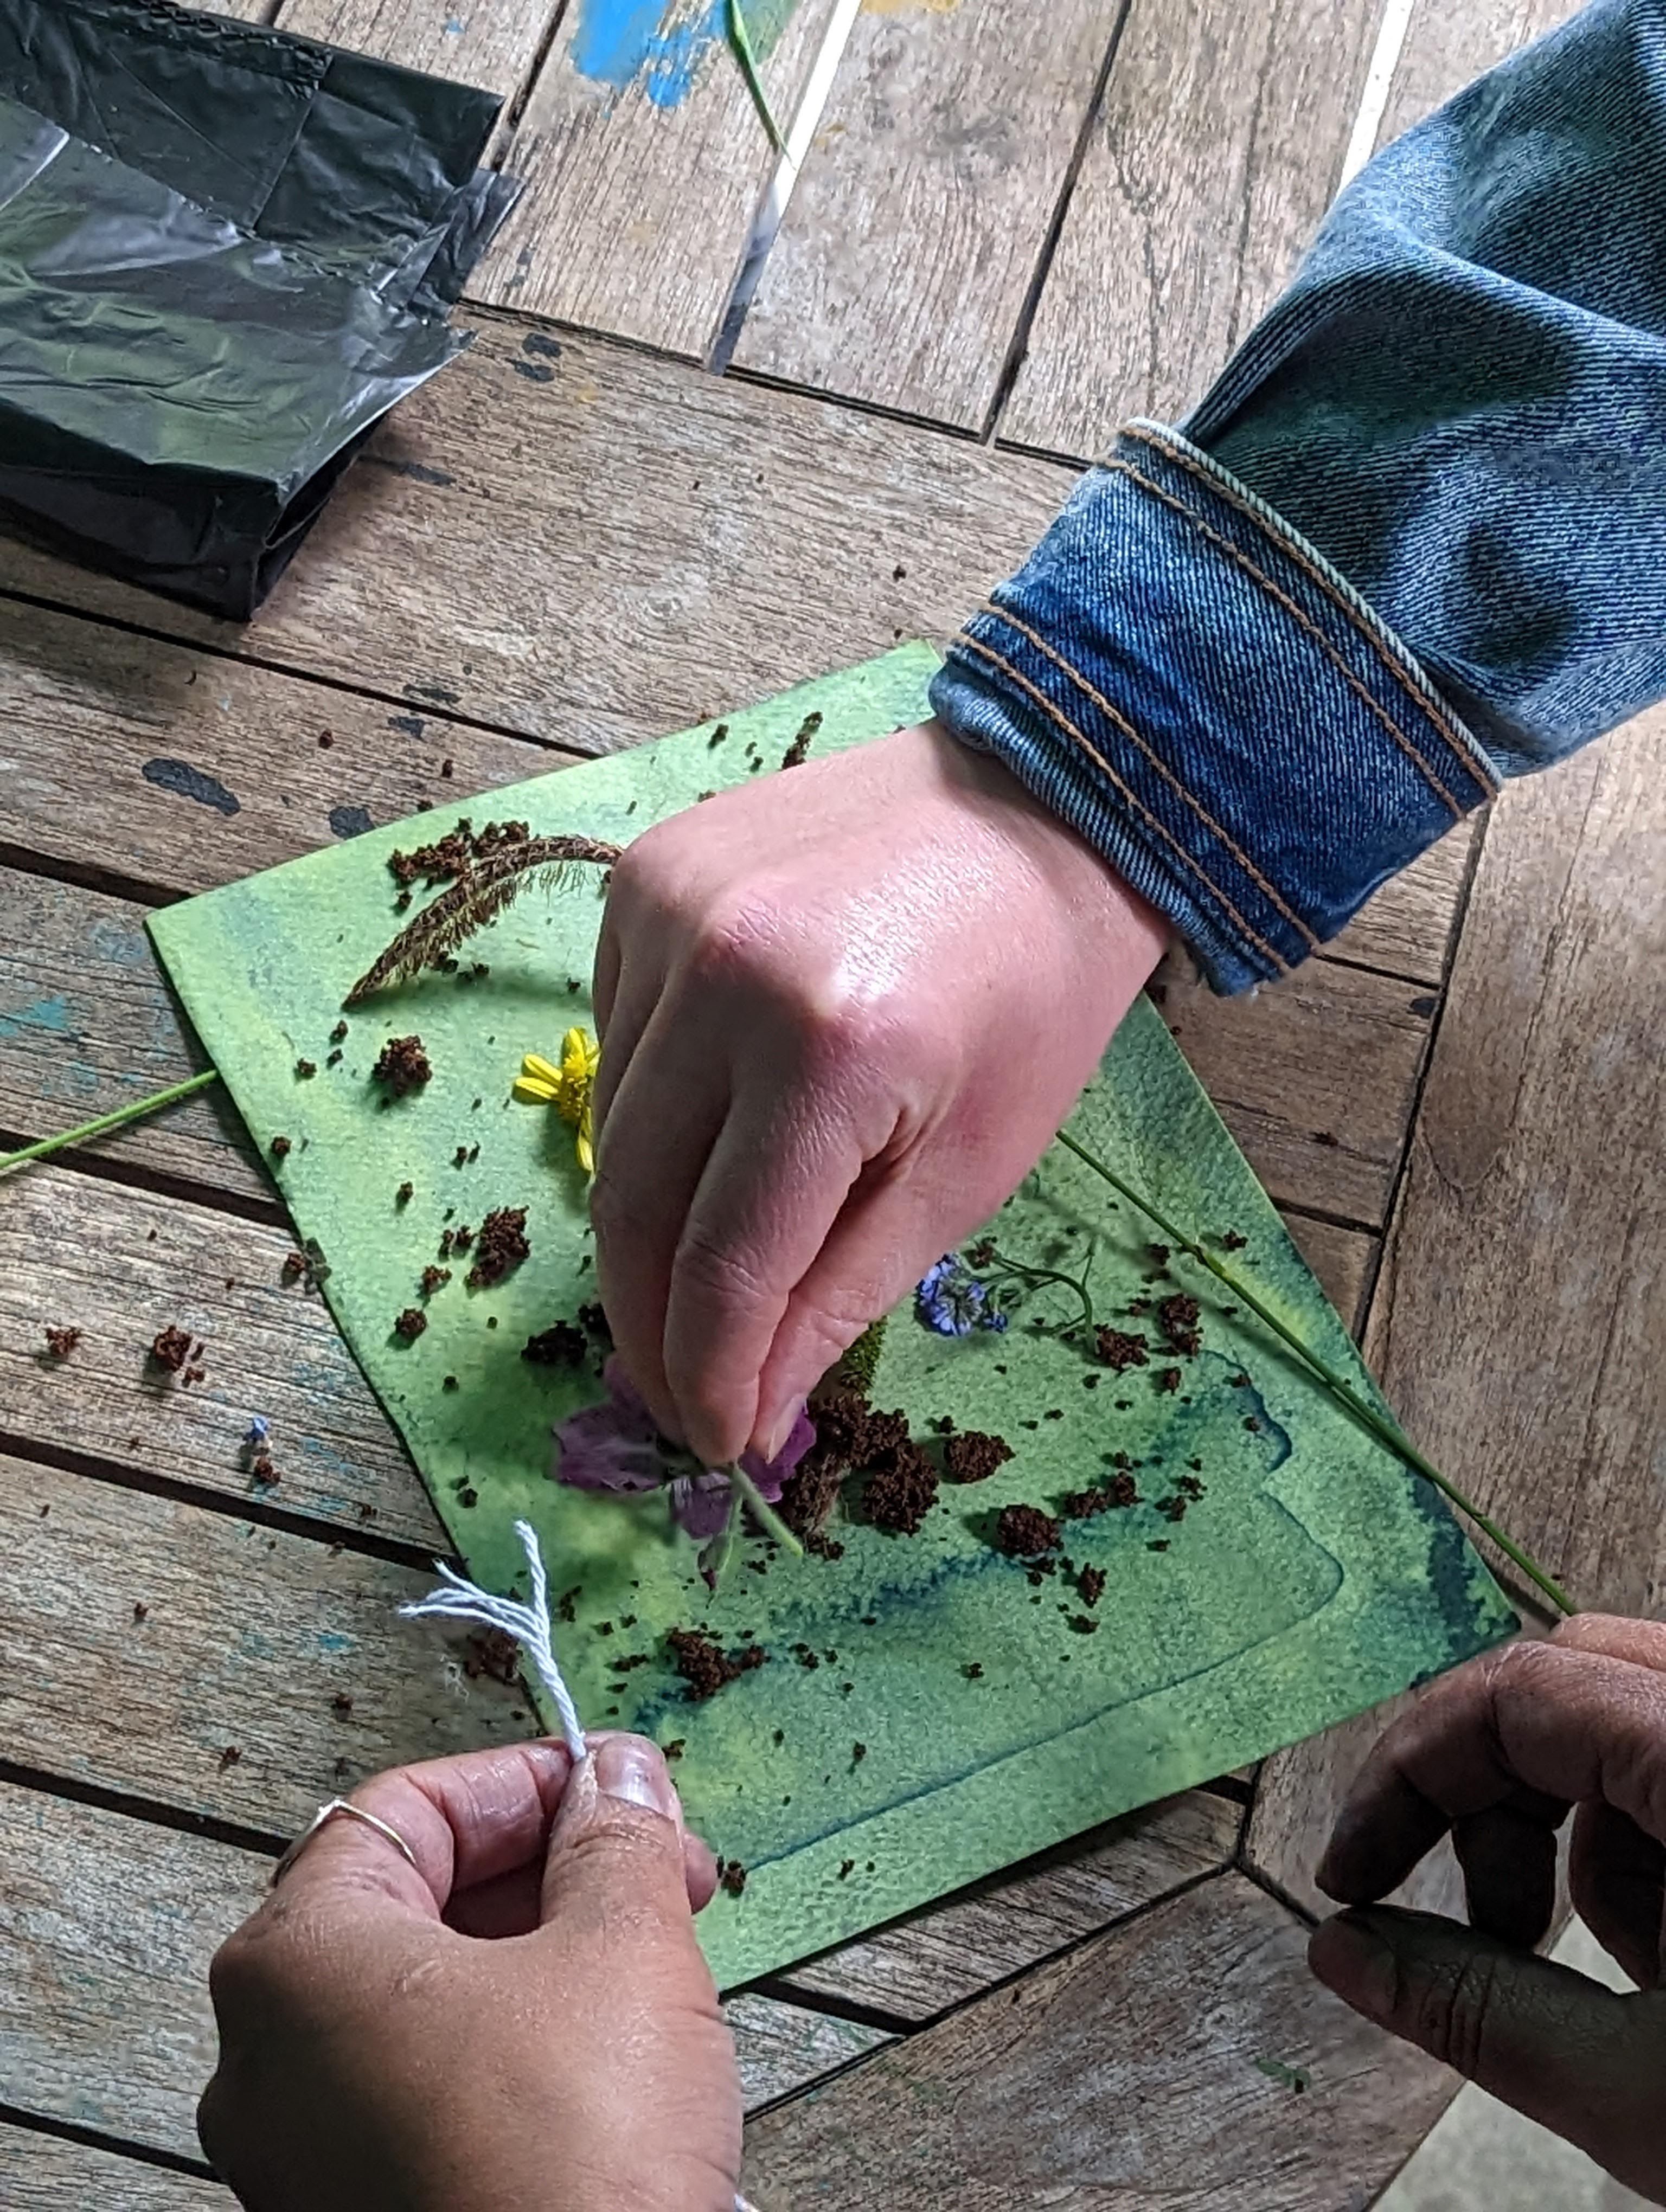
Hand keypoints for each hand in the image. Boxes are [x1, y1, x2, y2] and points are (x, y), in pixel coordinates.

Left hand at [199, 1735, 739, 2211]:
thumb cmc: (567, 2166)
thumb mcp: (624, 1947)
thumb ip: (618, 1838)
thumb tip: (620, 1781)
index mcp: (295, 1963)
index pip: (405, 1808)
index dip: (525, 1781)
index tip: (610, 1784)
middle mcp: (266, 2061)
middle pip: (412, 1902)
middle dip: (547, 1868)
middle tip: (648, 1865)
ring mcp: (303, 2155)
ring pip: (425, 2002)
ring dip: (540, 1954)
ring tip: (646, 1956)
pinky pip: (427, 2092)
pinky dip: (513, 2047)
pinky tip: (604, 2056)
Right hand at [591, 719, 1168, 1465]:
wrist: (1043, 801)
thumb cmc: (1033, 998)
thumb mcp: (966, 1171)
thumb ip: (838, 1298)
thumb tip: (752, 1417)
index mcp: (830, 1053)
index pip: (724, 1263)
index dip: (710, 1375)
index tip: (719, 1444)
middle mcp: (722, 971)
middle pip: (636, 1202)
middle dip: (653, 1326)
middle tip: (685, 1396)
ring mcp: (666, 910)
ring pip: (613, 1126)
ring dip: (647, 1226)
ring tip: (701, 1281)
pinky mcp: (642, 875)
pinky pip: (615, 1038)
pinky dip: (649, 1115)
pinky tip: (708, 1135)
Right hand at [1309, 1616, 1665, 2202]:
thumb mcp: (1645, 2095)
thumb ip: (1476, 2011)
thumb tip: (1342, 1956)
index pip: (1517, 1688)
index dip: (1409, 1770)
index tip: (1353, 1869)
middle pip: (1569, 1677)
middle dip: (1481, 1789)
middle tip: (1440, 1902)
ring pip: (1627, 1721)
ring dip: (1570, 1835)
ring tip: (1569, 1964)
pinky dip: (1646, 1846)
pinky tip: (1661, 1966)